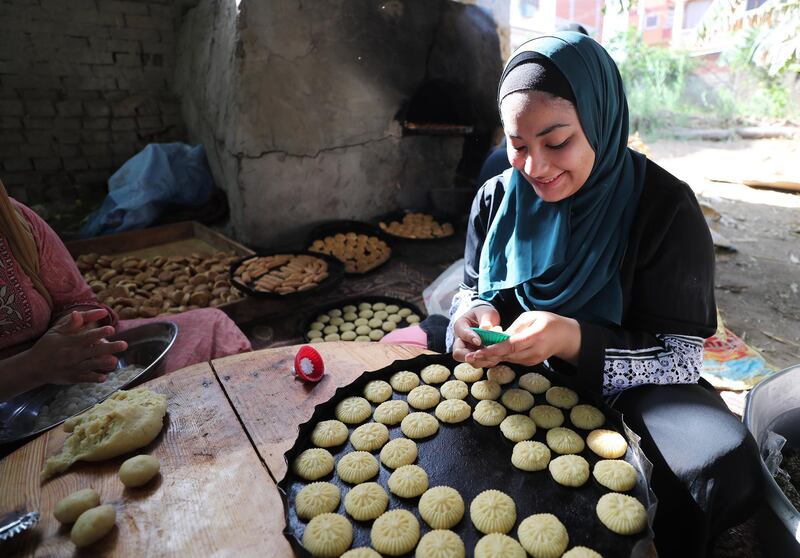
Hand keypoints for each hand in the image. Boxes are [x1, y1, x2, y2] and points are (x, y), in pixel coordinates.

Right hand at [27, 309, 127, 384]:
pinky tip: (104, 377)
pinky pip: (85, 378)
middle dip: (110, 348)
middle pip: (94, 351)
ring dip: (104, 363)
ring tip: (115, 361)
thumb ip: (70, 323)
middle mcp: (73, 355)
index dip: (99, 333)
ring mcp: (73, 368)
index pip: (87, 337)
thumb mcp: (55, 332)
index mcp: (70, 342)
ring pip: (92, 365)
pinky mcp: (73, 378)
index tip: (111, 329)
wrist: (34, 367)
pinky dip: (94, 378)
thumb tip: (78, 313)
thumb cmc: (47, 345)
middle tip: (124, 344)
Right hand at [452, 305, 500, 365]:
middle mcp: (460, 340)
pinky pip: (480, 362)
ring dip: (482, 360)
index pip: (462, 333)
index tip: (479, 341)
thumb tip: (486, 327)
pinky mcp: (476, 356)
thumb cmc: (484, 314)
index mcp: (460, 326)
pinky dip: (488, 361)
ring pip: (470, 360)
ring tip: (495, 355)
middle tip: (485, 354)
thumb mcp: (486, 313)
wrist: (486, 320)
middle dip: (471, 356)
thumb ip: (486, 320)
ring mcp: (467, 350)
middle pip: (458, 353)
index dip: (470, 338)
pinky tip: (498, 357)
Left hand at [464, 311, 580, 367]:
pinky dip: (500, 358)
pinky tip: (486, 356)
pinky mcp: (531, 363)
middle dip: (487, 356)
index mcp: (535, 336)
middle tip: (469, 356)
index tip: (480, 351)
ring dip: (491, 359)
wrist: (566, 337)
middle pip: (507, 356)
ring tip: (473, 357)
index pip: (512, 345)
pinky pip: (513, 360)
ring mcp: (533, 359)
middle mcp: (534, 351)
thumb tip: (499, 336)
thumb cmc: (549, 322)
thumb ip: (515, 327)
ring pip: (508, 359)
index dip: (495, 349)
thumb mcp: (532, 317)